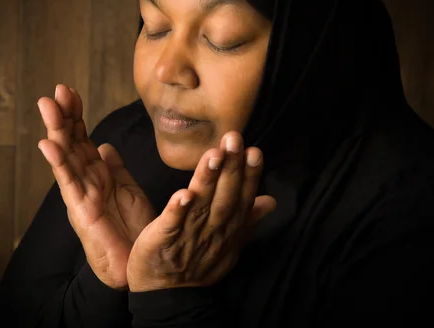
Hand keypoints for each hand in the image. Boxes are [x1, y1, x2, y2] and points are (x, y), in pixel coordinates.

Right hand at [37, 84, 155, 289]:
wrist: (137, 262)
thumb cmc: (133, 228)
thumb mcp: (127, 189)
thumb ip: (115, 167)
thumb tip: (105, 145)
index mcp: (97, 173)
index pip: (82, 137)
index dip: (76, 114)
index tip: (70, 91)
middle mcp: (85, 179)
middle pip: (71, 141)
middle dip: (63, 115)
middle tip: (57, 90)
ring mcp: (80, 193)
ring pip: (65, 156)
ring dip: (56, 131)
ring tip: (47, 106)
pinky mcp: (80, 210)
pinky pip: (68, 183)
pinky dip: (58, 163)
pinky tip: (49, 144)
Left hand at [126, 131, 275, 291]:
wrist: (167, 294)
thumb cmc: (197, 263)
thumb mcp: (229, 244)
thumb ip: (248, 220)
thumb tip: (270, 200)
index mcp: (227, 228)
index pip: (241, 198)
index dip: (249, 175)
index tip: (254, 151)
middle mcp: (212, 230)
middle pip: (224, 197)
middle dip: (231, 168)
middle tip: (234, 139)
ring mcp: (188, 235)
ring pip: (201, 205)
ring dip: (208, 181)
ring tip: (213, 155)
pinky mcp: (163, 240)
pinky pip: (172, 224)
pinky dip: (177, 210)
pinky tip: (183, 193)